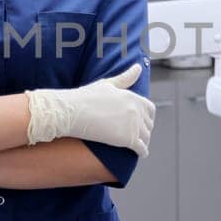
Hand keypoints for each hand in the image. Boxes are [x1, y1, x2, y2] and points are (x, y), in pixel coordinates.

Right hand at [25, 63, 155, 156]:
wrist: (71, 112)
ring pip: (146, 136)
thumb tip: (138, 67)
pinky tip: (141, 153)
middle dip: (145, 130)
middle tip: (140, 135)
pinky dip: (143, 151)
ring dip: (144, 141)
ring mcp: (133, 124)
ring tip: (139, 144)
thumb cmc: (85, 97)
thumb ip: (125, 78)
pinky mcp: (127, 139)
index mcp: (132, 96)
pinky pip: (141, 147)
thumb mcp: (107, 84)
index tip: (142, 121)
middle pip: (148, 124)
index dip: (147, 116)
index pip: (149, 109)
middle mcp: (135, 110)